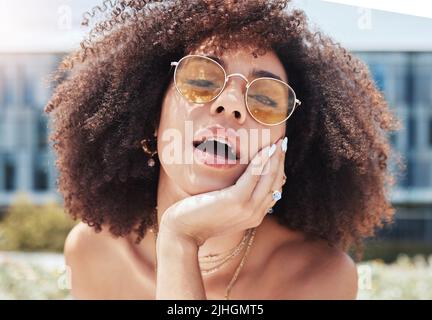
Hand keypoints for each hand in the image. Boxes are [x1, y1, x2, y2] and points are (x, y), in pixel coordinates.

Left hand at [159, 136, 287, 246]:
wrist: (183, 232)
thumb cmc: (200, 217)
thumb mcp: (224, 209)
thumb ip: (238, 198)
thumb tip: (244, 179)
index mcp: (255, 216)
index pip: (274, 190)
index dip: (279, 170)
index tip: (280, 154)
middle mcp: (255, 214)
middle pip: (275, 183)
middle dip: (280, 161)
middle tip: (283, 143)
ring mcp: (247, 208)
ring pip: (268, 178)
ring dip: (275, 158)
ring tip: (278, 143)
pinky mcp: (236, 200)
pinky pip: (253, 177)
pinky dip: (261, 162)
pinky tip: (265, 150)